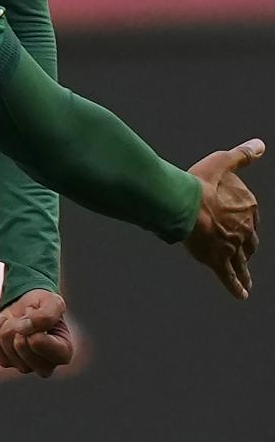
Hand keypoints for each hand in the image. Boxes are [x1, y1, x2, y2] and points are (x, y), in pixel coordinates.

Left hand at [0, 289, 74, 377]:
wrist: (28, 305)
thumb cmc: (45, 306)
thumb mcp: (53, 302)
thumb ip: (46, 315)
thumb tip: (24, 328)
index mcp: (63, 353)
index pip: (38, 342)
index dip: (32, 324)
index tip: (37, 314)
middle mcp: (46, 366)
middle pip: (20, 345)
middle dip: (18, 324)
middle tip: (27, 318)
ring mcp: (25, 367)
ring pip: (6, 344)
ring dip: (8, 324)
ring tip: (19, 321)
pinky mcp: (7, 363)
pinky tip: (7, 325)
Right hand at [185, 138, 262, 299]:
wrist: (182, 204)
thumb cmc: (199, 182)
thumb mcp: (222, 162)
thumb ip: (242, 155)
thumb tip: (259, 145)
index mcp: (247, 207)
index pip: (252, 218)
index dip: (246, 222)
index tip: (242, 226)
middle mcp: (244, 229)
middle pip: (249, 242)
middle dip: (247, 249)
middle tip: (245, 254)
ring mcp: (231, 246)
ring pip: (242, 262)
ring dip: (246, 272)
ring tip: (249, 283)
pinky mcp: (217, 259)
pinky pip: (229, 276)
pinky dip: (236, 286)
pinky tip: (242, 296)